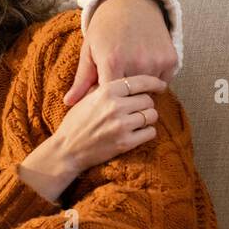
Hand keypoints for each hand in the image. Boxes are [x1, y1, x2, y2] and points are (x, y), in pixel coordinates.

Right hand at [18, 75, 164, 201]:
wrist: (67, 150)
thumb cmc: (76, 122)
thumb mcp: (87, 98)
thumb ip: (106, 87)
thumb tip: (130, 78)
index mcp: (106, 91)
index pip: (140, 81)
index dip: (154, 83)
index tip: (161, 85)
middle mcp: (115, 106)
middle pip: (148, 99)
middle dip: (146, 104)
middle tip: (138, 109)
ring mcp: (121, 125)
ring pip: (151, 115)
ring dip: (148, 118)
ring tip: (138, 120)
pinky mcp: (125, 143)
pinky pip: (150, 132)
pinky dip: (147, 132)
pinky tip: (138, 132)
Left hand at [65, 0, 176, 105]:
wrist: (131, 3)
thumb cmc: (104, 29)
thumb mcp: (89, 51)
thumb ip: (81, 80)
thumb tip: (68, 103)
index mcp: (112, 62)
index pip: (111, 98)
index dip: (107, 99)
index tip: (104, 95)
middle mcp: (137, 63)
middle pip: (131, 98)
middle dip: (123, 96)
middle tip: (118, 83)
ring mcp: (156, 61)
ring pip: (149, 91)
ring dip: (140, 88)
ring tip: (130, 71)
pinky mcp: (170, 59)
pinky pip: (163, 81)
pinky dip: (155, 79)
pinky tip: (145, 65)